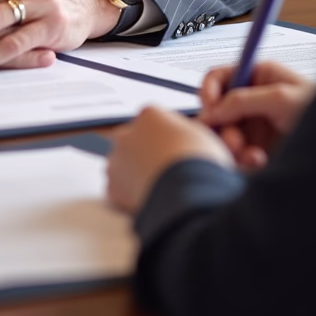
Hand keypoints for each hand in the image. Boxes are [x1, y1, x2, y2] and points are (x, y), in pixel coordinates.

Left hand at [107, 106, 233, 213]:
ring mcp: (117, 161)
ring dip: (136, 173)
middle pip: (134, 140)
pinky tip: (151, 200)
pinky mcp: (113, 188)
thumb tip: (180, 136)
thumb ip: (183, 130)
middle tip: (167, 170)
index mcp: (149, 115)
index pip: (153, 120)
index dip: (167, 137)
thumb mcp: (202, 134)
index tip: (177, 150)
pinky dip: (131, 195)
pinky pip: (121, 190)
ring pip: (124, 165)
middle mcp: (127, 134)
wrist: (190, 197)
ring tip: (161, 188)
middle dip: (146, 152)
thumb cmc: (200, 165)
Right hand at [199, 61, 315, 168]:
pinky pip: (238, 155)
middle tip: (233, 139)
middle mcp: (254, 101)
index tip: (208, 106)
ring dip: (232, 146)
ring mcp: (256, 127)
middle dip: (222, 125)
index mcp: (259, 77)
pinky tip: (259, 163)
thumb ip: (244, 99)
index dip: (209, 90)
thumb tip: (214, 108)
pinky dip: (243, 160)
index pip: (221, 77)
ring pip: (225, 135)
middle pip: (219, 109)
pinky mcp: (259, 150)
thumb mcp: (282, 98)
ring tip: (249, 154)